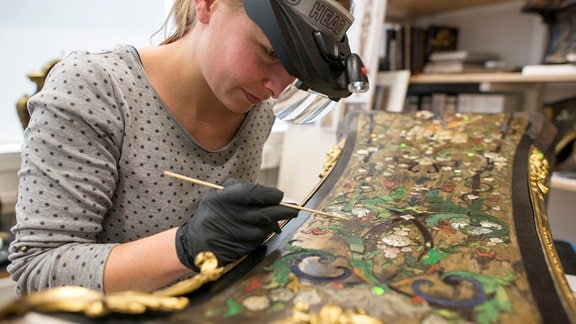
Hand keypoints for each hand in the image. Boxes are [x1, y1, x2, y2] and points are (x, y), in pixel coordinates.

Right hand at [175, 178, 297, 270]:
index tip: (280, 196)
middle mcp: (234, 216)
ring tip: (272, 219)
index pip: (255, 194)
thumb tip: (268, 193)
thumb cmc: (212, 213)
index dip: (271, 195)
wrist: (196, 242)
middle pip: (268, 213)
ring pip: (267, 227)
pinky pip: (261, 239)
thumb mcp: (218, 193)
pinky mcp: (243, 248)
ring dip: (273, 223)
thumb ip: (239, 187)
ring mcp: (239, 234)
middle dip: (284, 211)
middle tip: (294, 210)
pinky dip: (263, 234)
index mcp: (225, 199)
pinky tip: (258, 230)